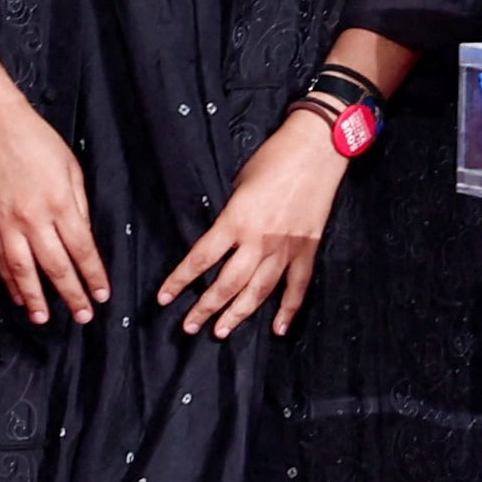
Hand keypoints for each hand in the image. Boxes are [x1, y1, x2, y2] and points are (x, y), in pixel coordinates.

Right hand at [0, 55, 105, 325]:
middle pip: (55, 266)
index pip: (82, 250)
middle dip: (71, 295)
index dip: (93, 276)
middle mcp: (33, 218)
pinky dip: (8, 280)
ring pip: (22, 270)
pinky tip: (18, 295)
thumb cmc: (38, 143)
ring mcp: (6, 223)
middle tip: (83, 317)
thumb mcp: (72, 169)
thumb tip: (83, 239)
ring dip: (34, 297)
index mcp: (60, 203)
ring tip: (43, 318)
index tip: (102, 295)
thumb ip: (78, 207)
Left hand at [160, 113, 349, 338]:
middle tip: (189, 327)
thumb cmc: (273, 158)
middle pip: (228, 284)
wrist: (317, 149)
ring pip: (259, 291)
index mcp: (236, 220)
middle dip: (206, 308)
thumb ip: (229, 215)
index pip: (201, 259)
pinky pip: (298, 286)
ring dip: (238, 314)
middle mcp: (260, 240)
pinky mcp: (308, 248)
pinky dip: (288, 310)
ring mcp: (286, 247)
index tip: (164, 299)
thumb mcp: (238, 183)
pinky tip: (278, 329)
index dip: (180, 281)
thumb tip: (220, 237)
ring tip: (220, 332)